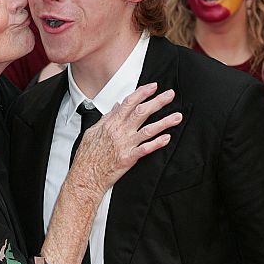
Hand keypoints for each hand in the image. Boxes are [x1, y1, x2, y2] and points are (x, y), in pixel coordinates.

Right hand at [70, 82, 181, 197]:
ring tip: (177, 116)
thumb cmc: (87, 156)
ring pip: (148, 130)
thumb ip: (107, 118)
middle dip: (157, 102)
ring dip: (164, 122)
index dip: (142, 93)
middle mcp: (119, 132)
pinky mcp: (128, 158)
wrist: (85, 176)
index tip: (153, 86)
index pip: (129, 103)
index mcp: (111, 124)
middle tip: (170, 95)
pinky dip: (157, 143)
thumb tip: (116, 106)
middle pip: (141, 112)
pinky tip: (167, 138)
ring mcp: (125, 145)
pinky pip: (145, 149)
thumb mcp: (93, 131)